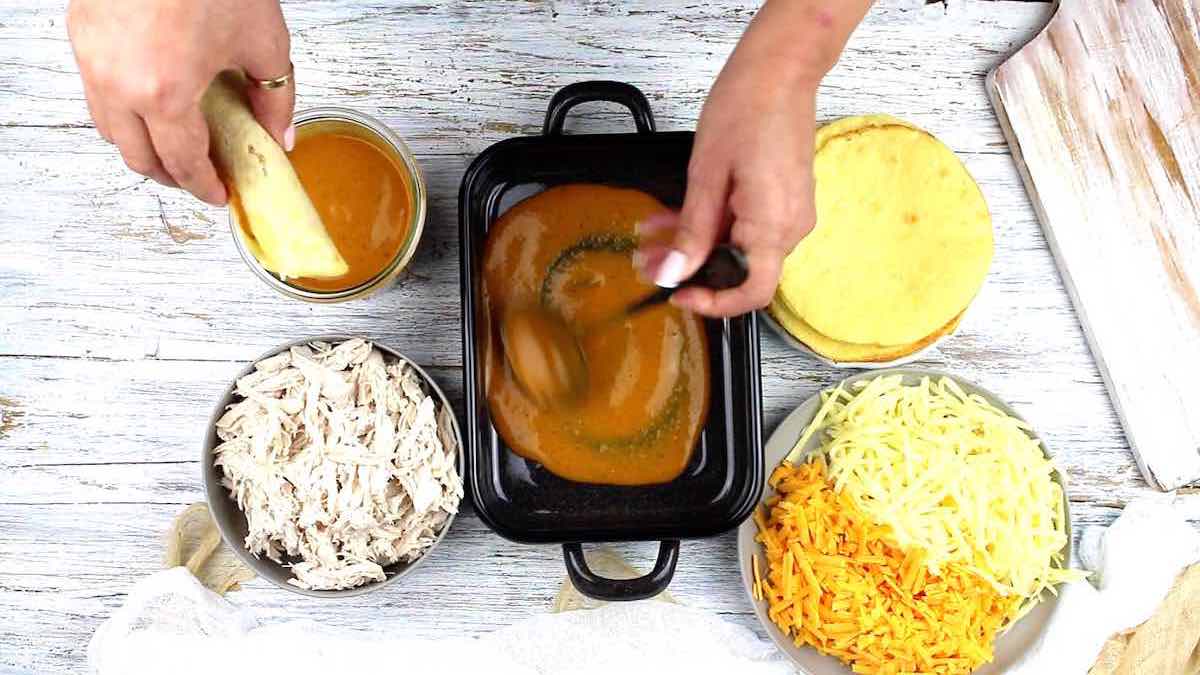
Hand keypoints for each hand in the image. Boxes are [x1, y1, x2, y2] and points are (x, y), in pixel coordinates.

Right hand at [67, 0, 294, 205]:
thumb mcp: (264, 41)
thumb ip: (276, 97)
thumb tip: (280, 136)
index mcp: (163, 92)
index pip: (181, 162)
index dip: (203, 187)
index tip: (219, 194)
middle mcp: (117, 82)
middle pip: (137, 156)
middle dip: (171, 175)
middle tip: (200, 176)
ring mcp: (91, 57)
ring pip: (110, 127)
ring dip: (143, 145)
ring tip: (177, 144)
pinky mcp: (80, 33)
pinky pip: (97, 90)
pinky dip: (124, 109)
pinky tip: (154, 102)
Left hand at [637, 0, 872, 316]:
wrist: (781, 69)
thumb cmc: (748, 107)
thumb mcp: (706, 175)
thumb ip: (692, 232)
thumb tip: (675, 273)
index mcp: (773, 225)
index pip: (750, 292)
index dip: (713, 303)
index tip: (678, 295)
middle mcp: (790, 226)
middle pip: (740, 271)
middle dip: (692, 269)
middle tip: (651, 260)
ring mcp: (790, 213)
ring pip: (738, 248)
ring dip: (697, 244)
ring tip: (654, 233)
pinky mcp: (783, 200)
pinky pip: (747, 226)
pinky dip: (714, 225)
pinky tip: (677, 215)